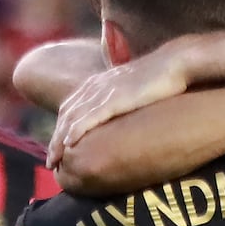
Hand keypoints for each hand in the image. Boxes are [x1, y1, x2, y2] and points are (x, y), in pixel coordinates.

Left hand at [47, 45, 188, 167]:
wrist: (174, 63)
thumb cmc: (159, 77)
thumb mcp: (132, 88)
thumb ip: (119, 99)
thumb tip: (119, 115)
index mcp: (98, 83)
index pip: (70, 108)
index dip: (60, 129)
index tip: (56, 148)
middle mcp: (95, 86)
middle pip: (66, 115)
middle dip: (55, 140)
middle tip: (50, 162)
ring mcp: (104, 92)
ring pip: (72, 118)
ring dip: (59, 141)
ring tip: (54, 161)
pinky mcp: (115, 99)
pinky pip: (89, 117)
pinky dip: (76, 131)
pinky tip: (68, 145)